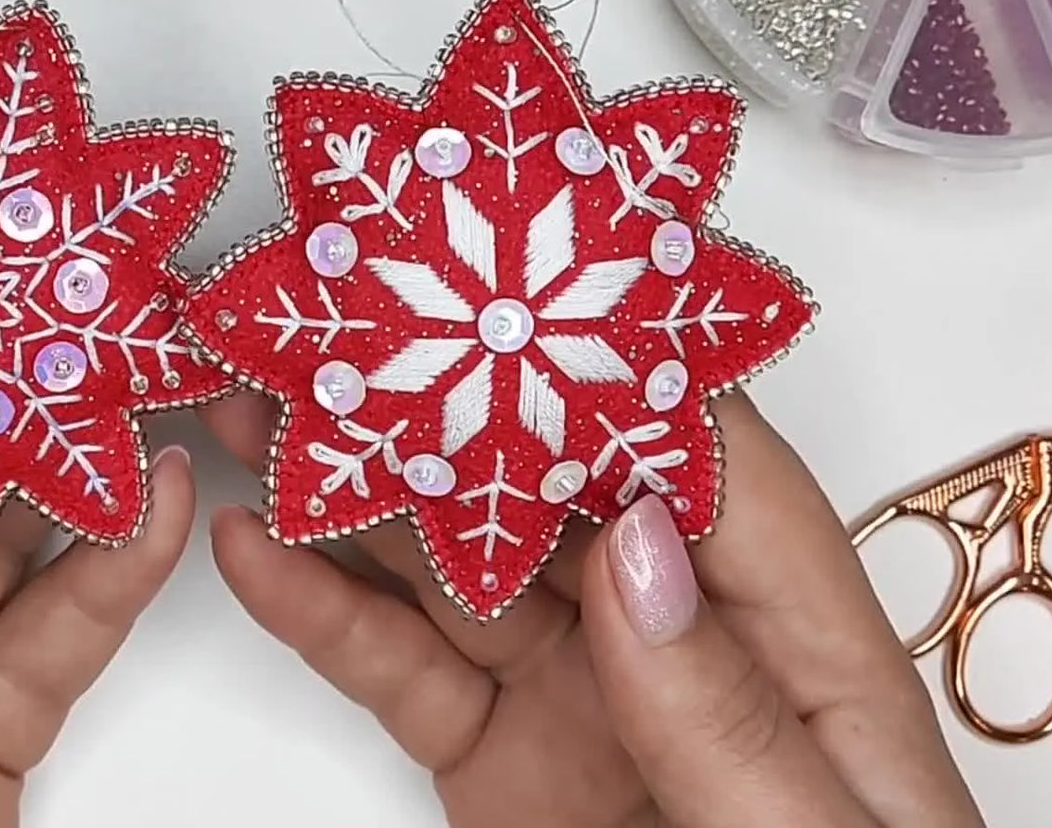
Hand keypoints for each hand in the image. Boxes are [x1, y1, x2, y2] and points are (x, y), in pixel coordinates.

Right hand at [205, 391, 985, 826]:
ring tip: (255, 410)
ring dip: (352, 486)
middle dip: (443, 402)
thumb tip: (641, 547)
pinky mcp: (494, 760)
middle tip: (335, 329)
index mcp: (796, 637)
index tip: (502, 290)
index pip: (704, 457)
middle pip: (549, 487)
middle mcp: (674, 643)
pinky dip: (320, 614)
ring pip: (450, 563)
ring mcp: (576, 695)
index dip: (604, 363)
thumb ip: (725, 711)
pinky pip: (398, 671)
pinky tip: (255, 553)